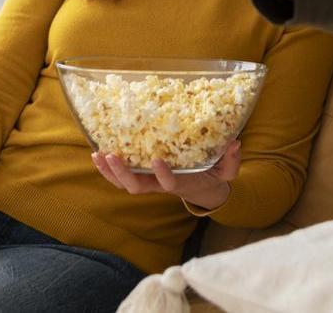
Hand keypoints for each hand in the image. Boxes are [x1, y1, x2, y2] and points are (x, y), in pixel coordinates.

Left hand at [92, 140, 241, 209]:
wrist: (202, 189)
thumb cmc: (212, 176)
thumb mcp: (226, 171)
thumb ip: (231, 160)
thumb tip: (235, 143)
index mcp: (180, 184)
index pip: (169, 184)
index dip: (162, 174)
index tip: (157, 159)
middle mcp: (160, 186)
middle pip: (136, 187)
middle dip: (122, 174)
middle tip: (112, 156)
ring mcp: (148, 183)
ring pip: (124, 184)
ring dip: (109, 172)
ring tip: (99, 155)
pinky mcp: (141, 177)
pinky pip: (120, 178)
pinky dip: (107, 169)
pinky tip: (97, 154)